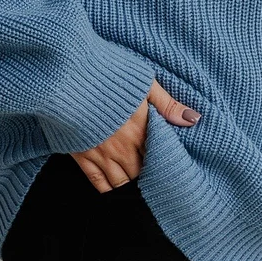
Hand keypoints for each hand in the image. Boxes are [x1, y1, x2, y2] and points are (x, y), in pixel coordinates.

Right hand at [70, 78, 201, 192]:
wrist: (67, 77)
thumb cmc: (107, 74)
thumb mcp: (143, 82)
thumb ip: (167, 104)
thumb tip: (193, 119)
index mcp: (141, 128)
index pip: (158, 154)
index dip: (161, 155)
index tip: (162, 153)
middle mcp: (123, 147)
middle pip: (141, 171)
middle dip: (146, 168)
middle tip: (146, 163)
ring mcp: (102, 154)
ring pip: (122, 181)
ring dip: (128, 177)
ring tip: (131, 171)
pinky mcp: (82, 156)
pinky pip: (99, 183)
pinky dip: (107, 186)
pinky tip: (112, 180)